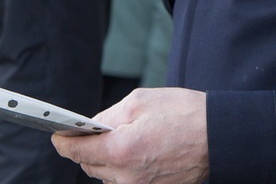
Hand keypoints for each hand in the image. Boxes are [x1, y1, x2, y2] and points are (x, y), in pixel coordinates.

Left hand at [52, 88, 207, 183]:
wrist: (218, 136)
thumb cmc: (182, 113)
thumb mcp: (140, 101)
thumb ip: (109, 115)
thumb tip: (91, 127)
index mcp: (121, 150)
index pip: (78, 152)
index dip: (64, 143)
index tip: (57, 136)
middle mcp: (127, 177)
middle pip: (90, 167)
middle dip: (86, 149)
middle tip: (89, 131)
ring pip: (107, 177)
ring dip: (106, 160)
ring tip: (119, 139)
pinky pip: (126, 183)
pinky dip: (123, 169)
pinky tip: (134, 152)